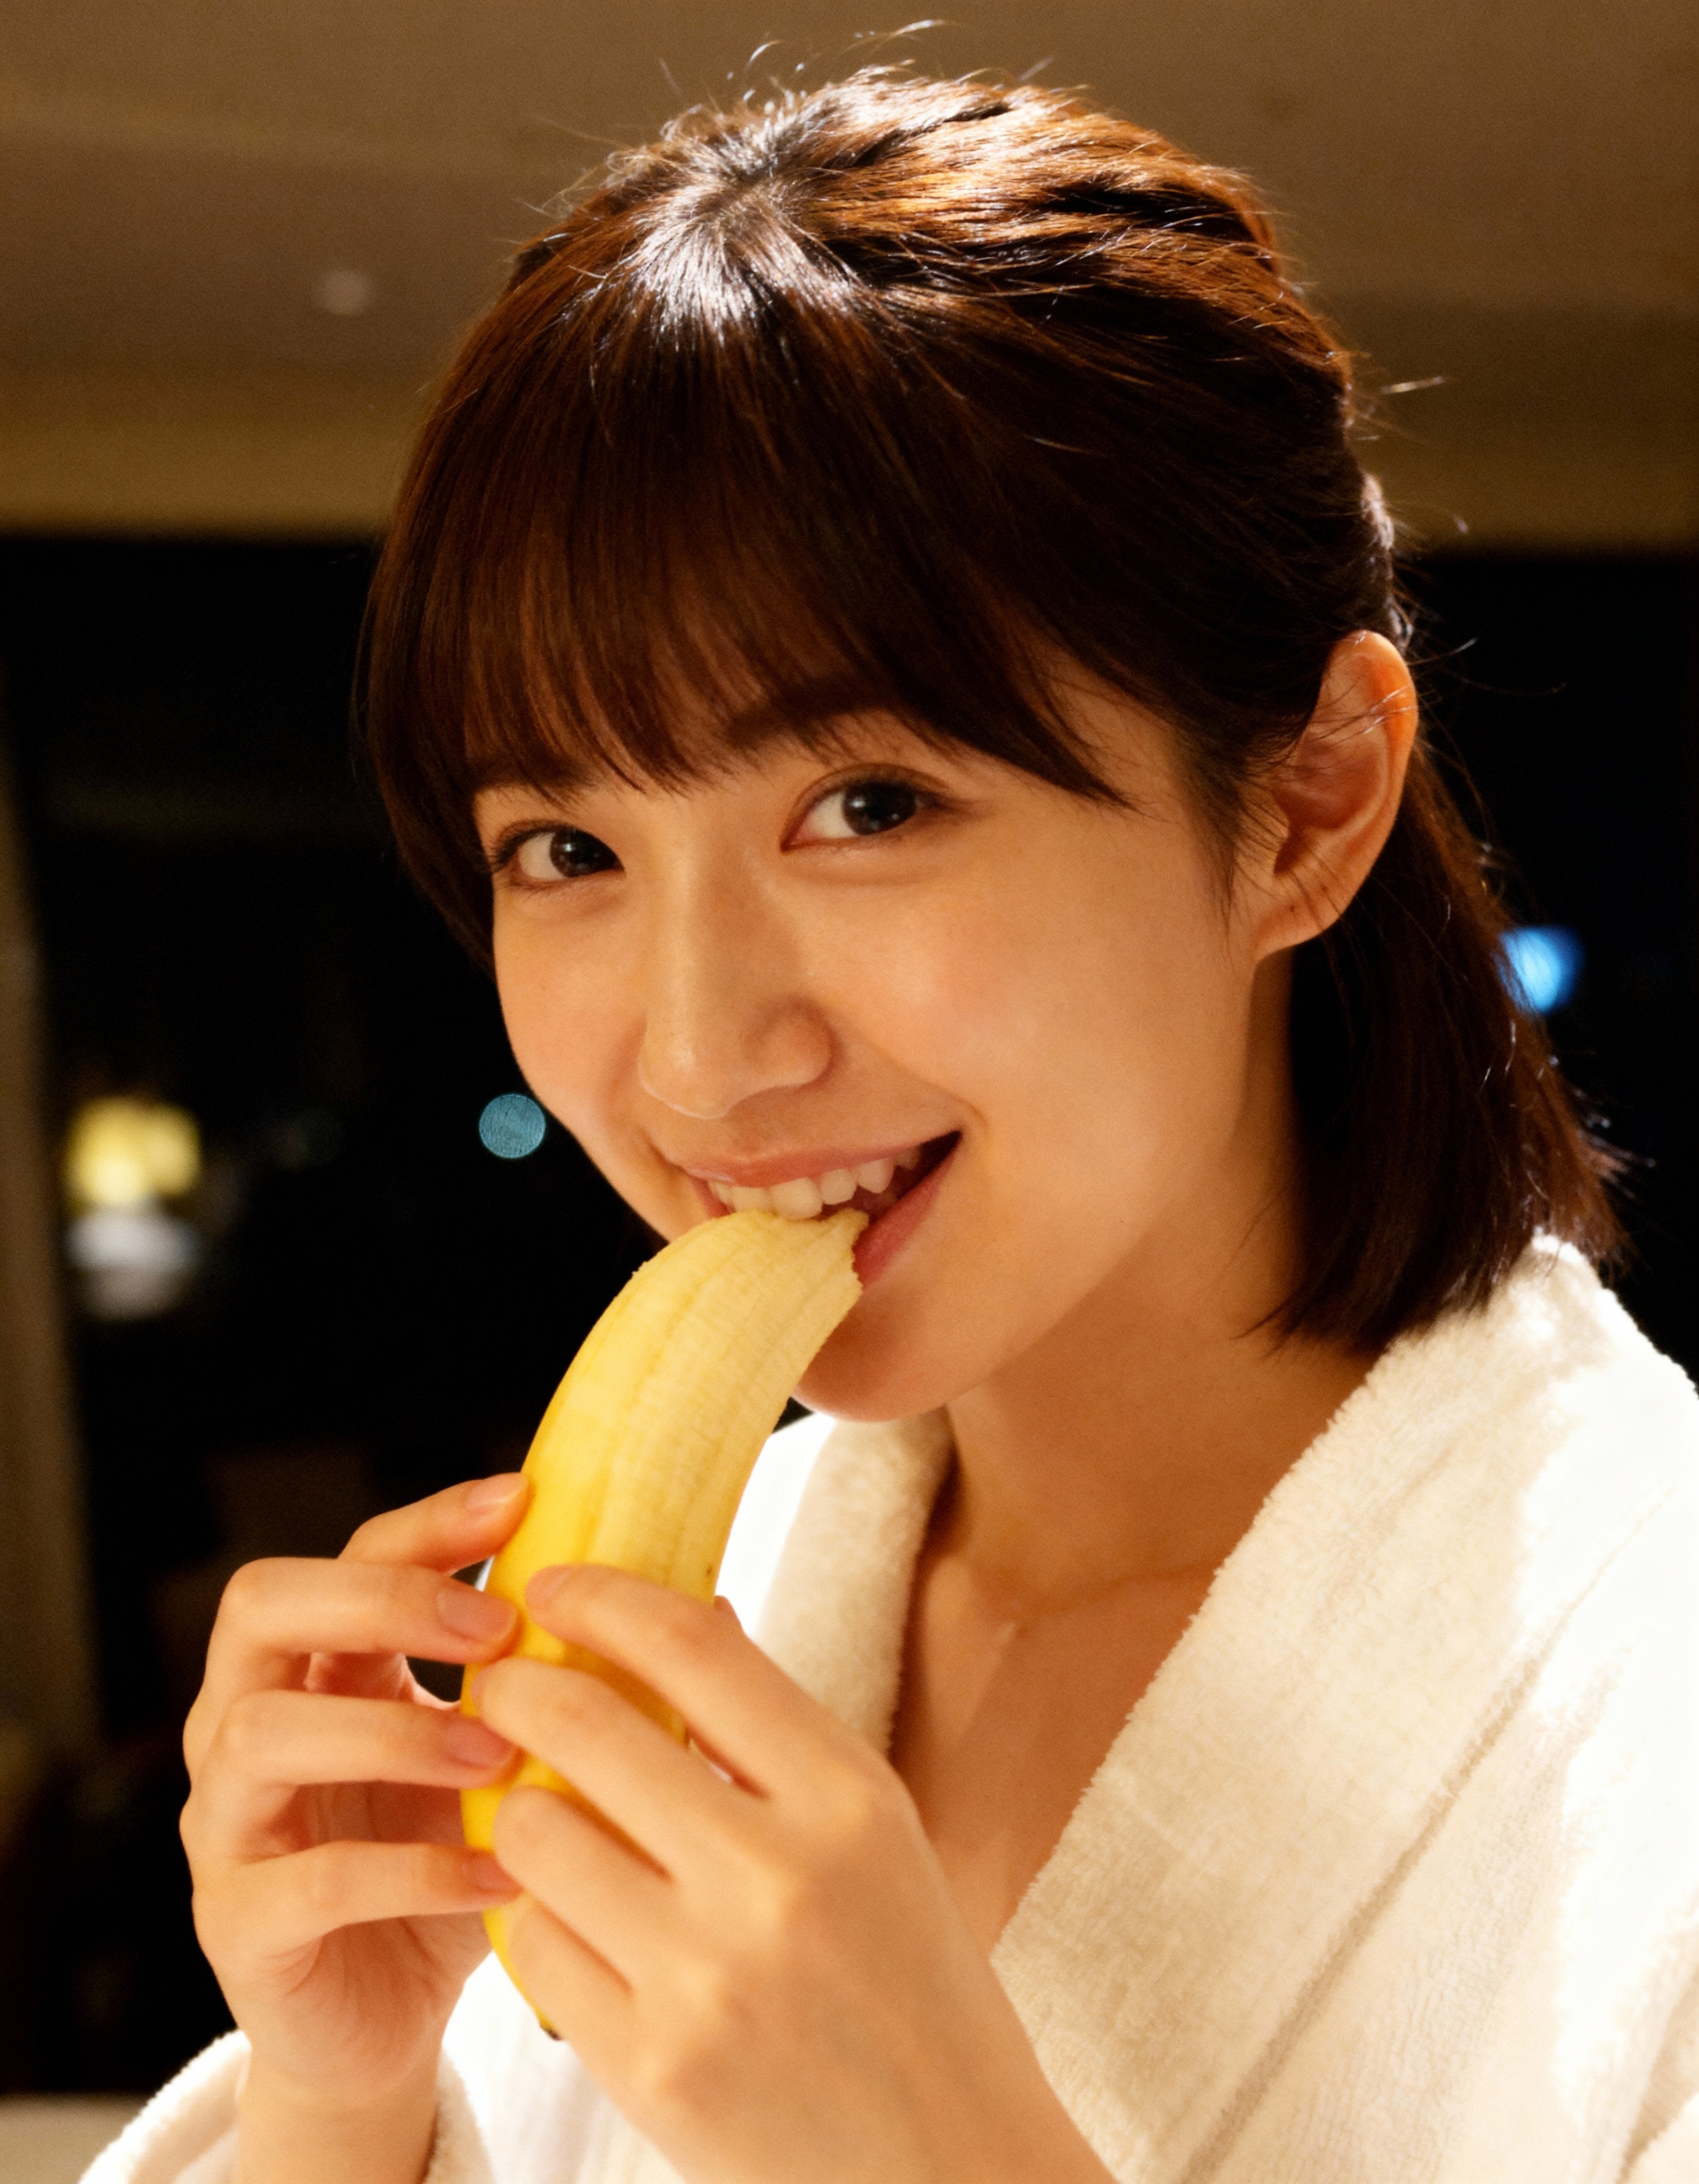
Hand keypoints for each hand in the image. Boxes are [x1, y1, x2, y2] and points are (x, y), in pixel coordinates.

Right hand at [180, 1476, 529, 2181]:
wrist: (384, 2021)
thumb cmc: (451, 1862)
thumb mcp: (511, 1758)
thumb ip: (574, 1682)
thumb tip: (708, 1604)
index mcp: (320, 1661)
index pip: (354, 1550)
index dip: (432, 1524)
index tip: (525, 1505)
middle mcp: (248, 1719)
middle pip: (263, 1608)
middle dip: (380, 1600)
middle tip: (496, 1629)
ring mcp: (229, 1822)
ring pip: (265, 1734)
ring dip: (392, 1732)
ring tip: (497, 1752)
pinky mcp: (239, 1924)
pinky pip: (307, 1879)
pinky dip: (409, 1871)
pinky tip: (498, 1873)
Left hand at [473, 1568, 1113, 2183]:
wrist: (947, 2171)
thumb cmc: (912, 1982)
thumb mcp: (875, 1834)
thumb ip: (777, 1731)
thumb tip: (686, 1617)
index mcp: (851, 1799)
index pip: (693, 1647)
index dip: (603, 1596)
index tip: (551, 1582)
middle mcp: (779, 1878)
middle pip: (586, 1727)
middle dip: (518, 1686)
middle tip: (501, 1679)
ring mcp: (708, 1979)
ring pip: (535, 1833)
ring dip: (517, 1806)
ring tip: (539, 1808)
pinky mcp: (649, 2070)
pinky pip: (534, 1946)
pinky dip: (536, 1917)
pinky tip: (569, 1914)